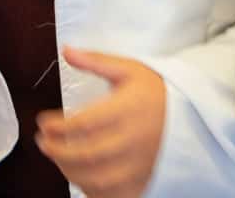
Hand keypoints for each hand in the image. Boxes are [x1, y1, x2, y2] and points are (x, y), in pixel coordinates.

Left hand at [35, 47, 165, 197]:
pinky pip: (112, 196)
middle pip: (86, 155)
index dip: (57, 126)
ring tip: (57, 156)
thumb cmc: (156, 89)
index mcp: (126, 111)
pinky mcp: (144, 182)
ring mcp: (138, 166)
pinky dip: (91, 190)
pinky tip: (80, 176)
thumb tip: (66, 50)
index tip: (42, 121)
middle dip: (58, 151)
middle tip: (42, 142)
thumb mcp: (128, 68)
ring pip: (96, 179)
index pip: (83, 123)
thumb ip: (95, 61)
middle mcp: (132, 141)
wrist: (192, 113)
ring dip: (70, 171)